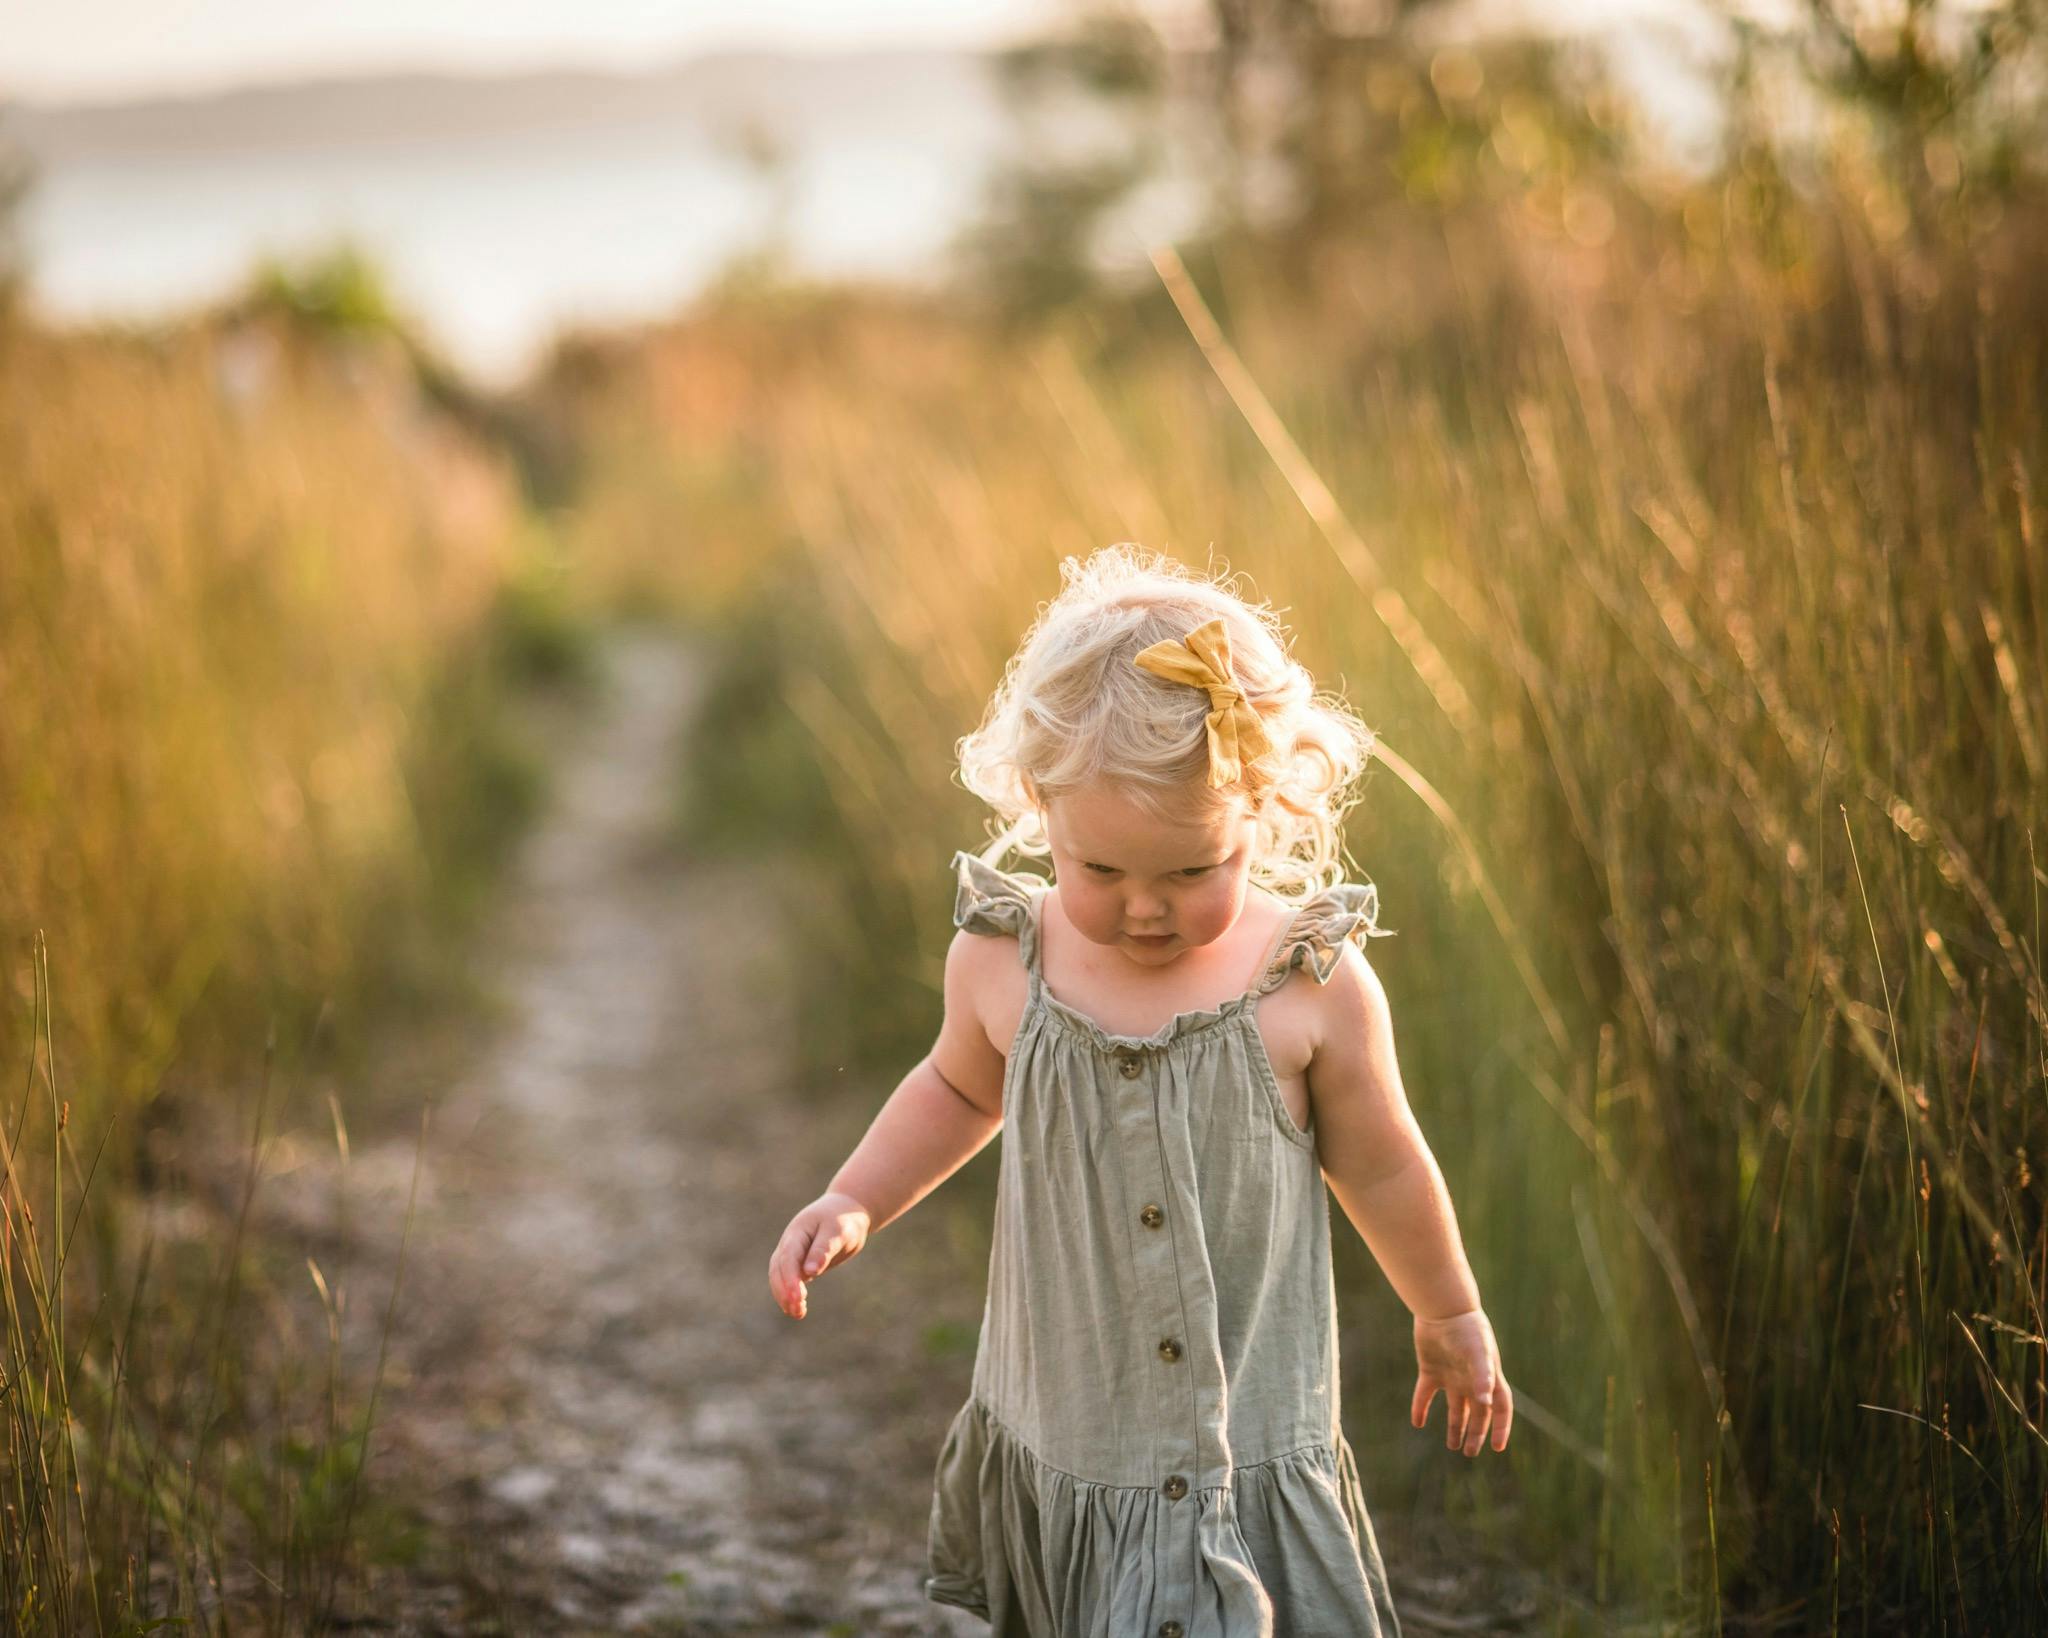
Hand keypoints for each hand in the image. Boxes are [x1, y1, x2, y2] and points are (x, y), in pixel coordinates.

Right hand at [768, 1192, 871, 1319]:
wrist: (846, 1213)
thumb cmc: (843, 1220)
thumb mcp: (838, 1231)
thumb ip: (824, 1249)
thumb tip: (810, 1272)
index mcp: (797, 1232)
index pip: (788, 1258)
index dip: (790, 1279)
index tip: (798, 1298)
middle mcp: (789, 1244)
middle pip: (778, 1270)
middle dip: (784, 1292)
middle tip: (798, 1311)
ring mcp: (792, 1254)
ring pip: (779, 1277)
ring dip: (785, 1296)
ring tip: (798, 1314)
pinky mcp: (799, 1263)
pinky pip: (789, 1280)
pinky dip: (791, 1295)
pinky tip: (798, 1309)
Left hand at [1411, 1307, 1511, 1456]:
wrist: (1441, 1309)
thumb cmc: (1466, 1330)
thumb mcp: (1479, 1354)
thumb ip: (1483, 1378)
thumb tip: (1486, 1405)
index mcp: (1488, 1378)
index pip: (1501, 1408)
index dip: (1501, 1427)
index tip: (1497, 1447)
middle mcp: (1470, 1380)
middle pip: (1477, 1413)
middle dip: (1476, 1434)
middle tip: (1470, 1452)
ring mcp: (1450, 1376)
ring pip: (1455, 1408)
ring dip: (1455, 1427)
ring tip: (1453, 1447)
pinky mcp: (1430, 1370)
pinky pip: (1424, 1395)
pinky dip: (1421, 1408)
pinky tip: (1417, 1423)